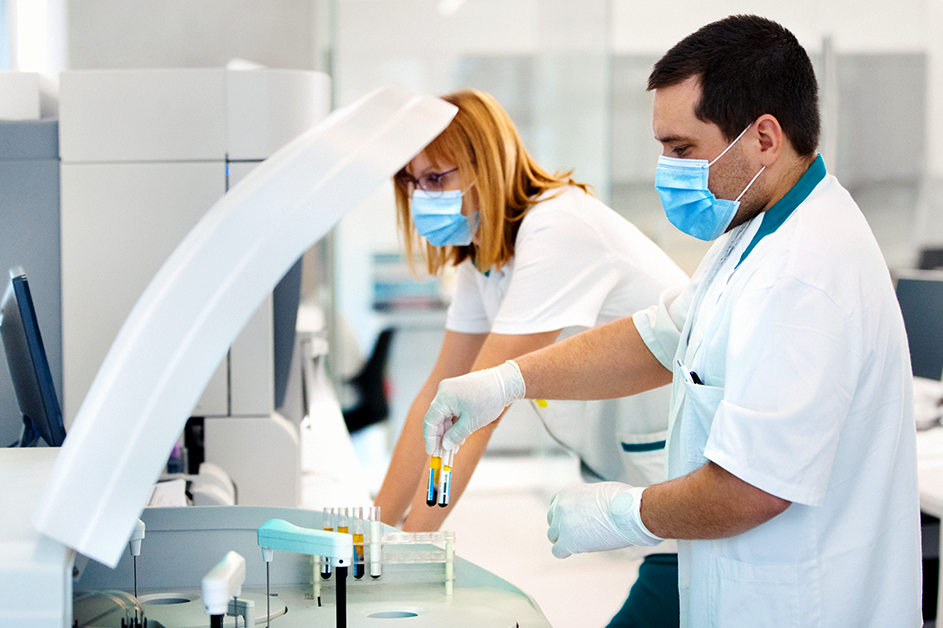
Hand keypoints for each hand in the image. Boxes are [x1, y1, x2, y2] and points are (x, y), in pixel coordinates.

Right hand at [423, 360, 524, 452]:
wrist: (505, 382)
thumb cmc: (489, 400)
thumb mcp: (471, 423)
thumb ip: (455, 436)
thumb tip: (445, 446)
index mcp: (443, 397)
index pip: (430, 421)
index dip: (430, 439)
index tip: (432, 452)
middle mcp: (444, 391)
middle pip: (436, 418)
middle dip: (441, 436)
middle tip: (444, 453)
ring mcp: (451, 390)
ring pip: (445, 415)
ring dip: (449, 431)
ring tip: (455, 446)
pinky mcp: (458, 390)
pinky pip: (452, 409)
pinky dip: (455, 422)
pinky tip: (460, 435)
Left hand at [546, 482, 662, 558]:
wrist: (628, 511)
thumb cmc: (623, 501)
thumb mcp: (598, 491)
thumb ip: (585, 500)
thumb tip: (590, 509)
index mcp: (567, 492)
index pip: (556, 506)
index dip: (567, 515)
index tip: (578, 521)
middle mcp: (560, 506)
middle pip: (553, 522)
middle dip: (565, 528)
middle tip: (583, 532)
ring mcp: (562, 523)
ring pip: (553, 536)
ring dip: (565, 540)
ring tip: (585, 541)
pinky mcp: (567, 541)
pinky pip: (557, 551)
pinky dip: (566, 552)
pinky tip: (580, 549)